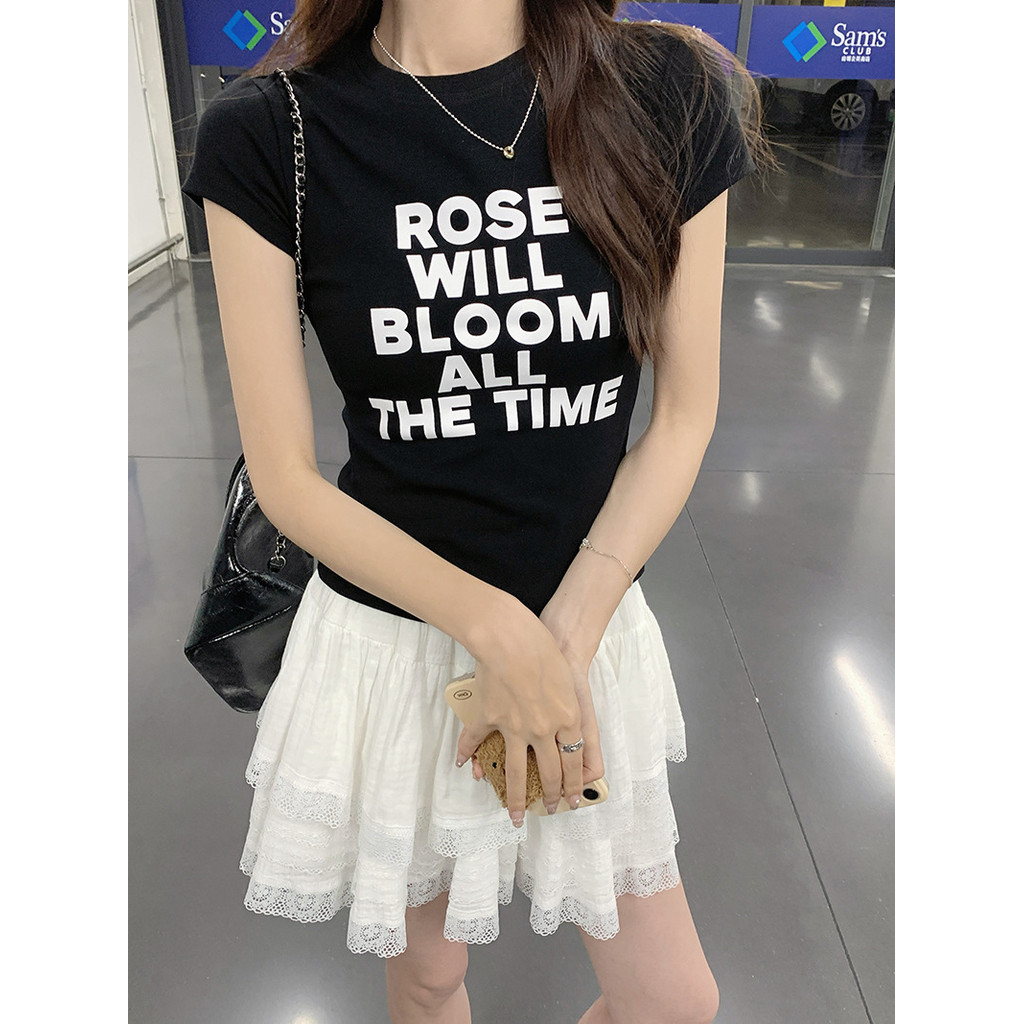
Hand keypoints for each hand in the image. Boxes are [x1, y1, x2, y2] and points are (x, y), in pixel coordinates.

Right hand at [468, 600, 605, 790]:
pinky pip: (478, 741)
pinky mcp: (492, 718)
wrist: (513, 638)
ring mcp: (516, 728)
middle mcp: (544, 730)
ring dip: (514, 797)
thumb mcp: (567, 681)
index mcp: (569, 719)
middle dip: (551, 796)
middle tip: (550, 809)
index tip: (572, 799)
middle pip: (550, 773)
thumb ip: (569, 708)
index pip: (574, 761)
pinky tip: (466, 765)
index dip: (574, 783)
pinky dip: (469, 754)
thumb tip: (566, 727)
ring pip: (517, 771)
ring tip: (514, 814)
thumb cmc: (543, 649)